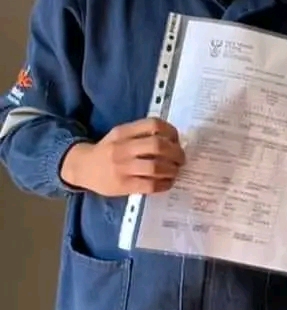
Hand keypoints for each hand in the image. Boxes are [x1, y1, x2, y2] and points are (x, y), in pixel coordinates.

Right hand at [60, 119, 184, 196]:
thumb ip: (141, 134)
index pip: (153, 124)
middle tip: (181, 159)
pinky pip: (149, 185)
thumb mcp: (119, 135)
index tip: (176, 140)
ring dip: (172, 170)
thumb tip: (173, 141)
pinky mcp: (122, 185)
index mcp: (123, 132)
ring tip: (175, 171)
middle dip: (176, 152)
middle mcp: (122, 148)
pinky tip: (167, 183)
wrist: (82, 168)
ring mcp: (122, 168)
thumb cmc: (107, 151)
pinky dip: (163, 184)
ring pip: (155, 167)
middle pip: (157, 146)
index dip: (171, 131)